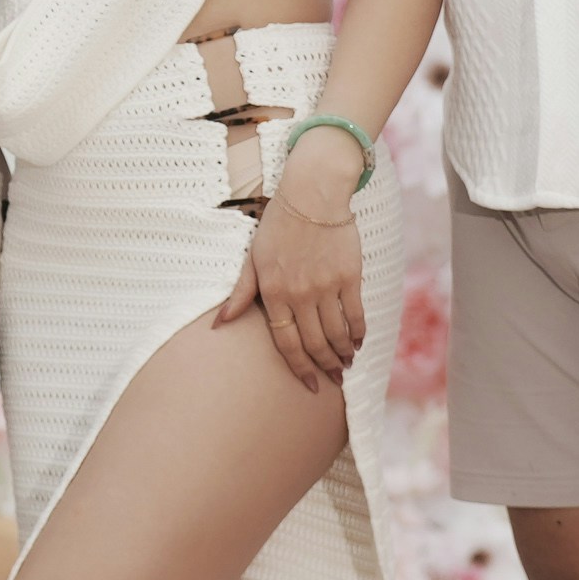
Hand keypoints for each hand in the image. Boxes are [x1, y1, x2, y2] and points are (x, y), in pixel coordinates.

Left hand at [216, 142, 369, 391]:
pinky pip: (355, 314)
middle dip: (324, 366)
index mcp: (274, 293)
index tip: (310, 384)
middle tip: (333, 380)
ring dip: (342, 354)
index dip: (299, 367)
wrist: (312, 195)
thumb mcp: (253, 258)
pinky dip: (358, 332)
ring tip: (346, 364)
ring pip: (337, 333)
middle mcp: (300, 294)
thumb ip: (242, 292)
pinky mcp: (349, 276)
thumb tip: (220, 323)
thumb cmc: (279, 226)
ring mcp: (326, 287)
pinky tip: (358, 342)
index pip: (286, 343)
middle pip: (314, 343)